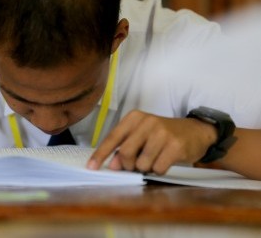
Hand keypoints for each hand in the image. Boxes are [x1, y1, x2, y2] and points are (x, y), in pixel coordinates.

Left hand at [87, 110, 217, 174]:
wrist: (195, 131)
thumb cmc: (162, 135)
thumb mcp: (141, 136)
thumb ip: (125, 148)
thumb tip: (113, 165)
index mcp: (134, 117)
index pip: (112, 138)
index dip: (100, 154)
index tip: (91, 167)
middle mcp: (147, 122)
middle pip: (125, 153)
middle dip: (128, 165)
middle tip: (135, 165)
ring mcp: (162, 133)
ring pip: (142, 163)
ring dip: (146, 168)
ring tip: (154, 159)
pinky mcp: (175, 145)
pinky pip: (158, 168)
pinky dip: (159, 170)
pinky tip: (165, 161)